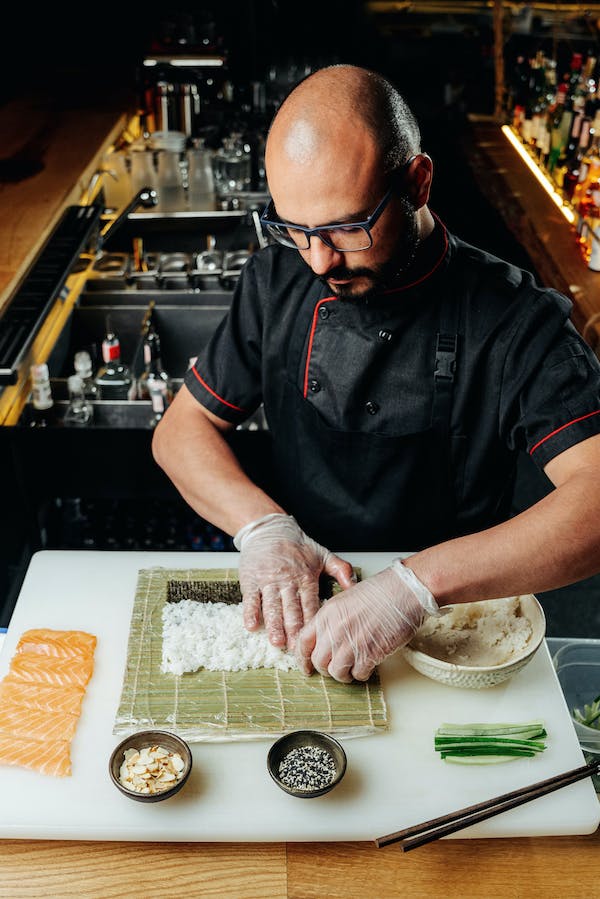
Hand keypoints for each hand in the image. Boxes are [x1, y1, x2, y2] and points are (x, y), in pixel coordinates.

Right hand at [235, 513, 355, 648]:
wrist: (269, 529)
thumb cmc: (298, 546)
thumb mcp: (323, 555)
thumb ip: (341, 570)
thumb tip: (356, 587)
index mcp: (306, 577)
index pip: (311, 604)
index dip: (313, 623)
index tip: (317, 641)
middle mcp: (287, 580)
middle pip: (292, 609)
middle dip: (294, 629)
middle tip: (297, 649)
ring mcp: (268, 580)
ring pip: (272, 605)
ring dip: (274, 624)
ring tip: (277, 641)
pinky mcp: (251, 579)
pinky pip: (250, 598)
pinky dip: (251, 612)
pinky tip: (251, 626)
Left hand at [295, 559, 439, 682]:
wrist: (403, 591)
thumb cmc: (380, 592)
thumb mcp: (345, 599)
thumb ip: (332, 619)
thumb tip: (327, 638)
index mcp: (326, 614)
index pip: (303, 642)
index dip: (303, 659)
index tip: (307, 667)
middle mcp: (335, 629)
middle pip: (318, 661)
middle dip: (326, 668)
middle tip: (336, 667)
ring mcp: (351, 643)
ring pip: (336, 672)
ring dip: (344, 674)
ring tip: (352, 669)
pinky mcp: (369, 653)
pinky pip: (358, 674)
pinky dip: (362, 674)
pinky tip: (368, 665)